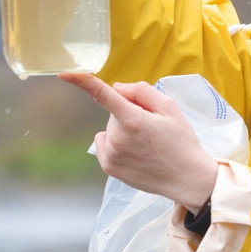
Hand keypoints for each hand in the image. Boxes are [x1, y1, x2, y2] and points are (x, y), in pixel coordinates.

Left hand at [60, 73, 217, 212]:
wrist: (186, 178)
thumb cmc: (181, 140)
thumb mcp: (170, 107)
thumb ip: (142, 91)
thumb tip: (116, 88)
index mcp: (133, 119)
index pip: (103, 95)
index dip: (82, 82)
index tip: (64, 74)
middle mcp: (117, 138)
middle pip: (115, 112)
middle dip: (129, 113)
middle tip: (152, 128)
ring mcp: (111, 154)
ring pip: (110, 128)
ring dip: (123, 130)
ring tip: (147, 143)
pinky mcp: (108, 167)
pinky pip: (104, 143)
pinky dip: (116, 143)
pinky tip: (135, 152)